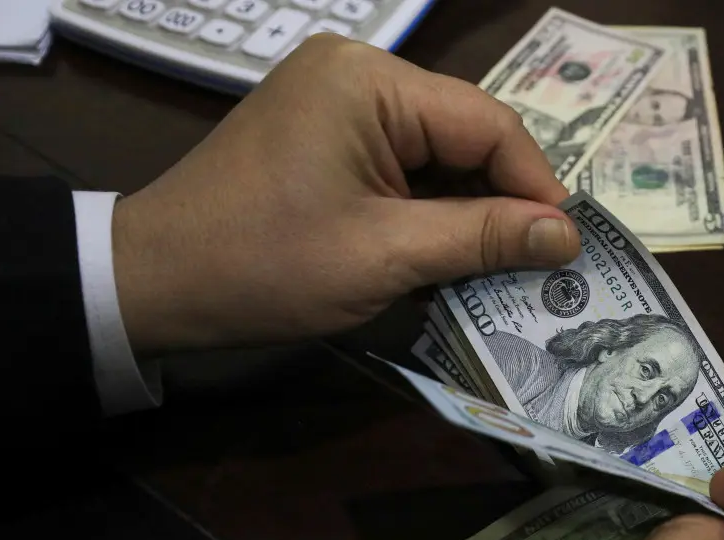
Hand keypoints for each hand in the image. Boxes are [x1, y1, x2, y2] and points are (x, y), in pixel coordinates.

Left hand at [111, 35, 579, 355]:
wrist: (155, 282)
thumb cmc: (267, 266)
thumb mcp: (385, 256)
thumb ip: (482, 237)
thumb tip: (567, 235)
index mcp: (369, 81)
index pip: (486, 123)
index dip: (535, 185)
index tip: (568, 246)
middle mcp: (356, 72)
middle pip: (463, 133)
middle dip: (501, 200)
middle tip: (539, 263)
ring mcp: (334, 100)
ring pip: (434, 153)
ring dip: (465, 211)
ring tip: (497, 267)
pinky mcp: (322, 133)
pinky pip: (398, 164)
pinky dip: (425, 209)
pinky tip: (444, 254)